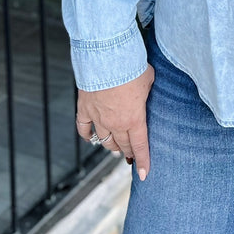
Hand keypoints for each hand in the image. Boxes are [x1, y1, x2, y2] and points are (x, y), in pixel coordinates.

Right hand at [75, 64, 154, 179]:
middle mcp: (116, 123)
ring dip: (111, 145)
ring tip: (115, 147)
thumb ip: (147, 91)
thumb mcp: (149, 80)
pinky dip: (87, 135)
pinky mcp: (85, 108)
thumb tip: (147, 90)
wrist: (106, 58)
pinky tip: (91, 138)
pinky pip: (84, 128)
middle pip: (123, 144)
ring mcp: (98, 118)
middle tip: (131, 156)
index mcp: (134, 119)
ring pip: (104, 140)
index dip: (143, 161)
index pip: (140, 146)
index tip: (144, 175)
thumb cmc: (131, 67)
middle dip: (128, 152)